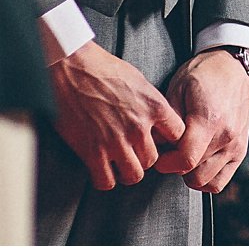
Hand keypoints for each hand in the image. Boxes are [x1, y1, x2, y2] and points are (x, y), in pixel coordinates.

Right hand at [49, 40, 186, 190]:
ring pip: (134, 175)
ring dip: (127, 172)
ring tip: (119, 164)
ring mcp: (116, 142)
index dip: (167, 140)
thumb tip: (157, 121)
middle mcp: (138, 127)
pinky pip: (106, 181)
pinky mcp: (92, 152)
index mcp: (154, 107)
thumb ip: (151, 104)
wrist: (71, 68)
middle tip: (133, 153)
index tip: (157, 141)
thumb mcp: (139, 81)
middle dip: (143, 158)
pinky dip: (105, 179)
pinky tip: (101, 168)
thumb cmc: (102, 69)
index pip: (177, 136)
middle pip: (153, 160)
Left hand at [154, 49, 248, 192]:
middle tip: (170, 152)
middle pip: (194, 174)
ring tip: (184, 155)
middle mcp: (227, 136)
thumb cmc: (204, 74)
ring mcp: (236, 145)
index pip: (185, 160)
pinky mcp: (241, 151)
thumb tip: (156, 146)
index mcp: (209, 120)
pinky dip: (206, 179)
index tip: (158, 156)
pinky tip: (197, 163)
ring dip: (190, 174)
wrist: (234, 66)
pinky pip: (220, 182)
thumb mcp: (178, 88)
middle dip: (175, 168)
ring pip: (205, 181)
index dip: (165, 163)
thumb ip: (168, 121)